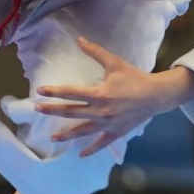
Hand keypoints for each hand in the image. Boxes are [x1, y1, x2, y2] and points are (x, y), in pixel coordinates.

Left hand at [33, 37, 173, 157]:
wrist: (156, 95)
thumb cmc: (135, 77)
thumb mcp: (114, 63)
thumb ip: (95, 52)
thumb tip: (79, 39)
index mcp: (100, 94)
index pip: (71, 93)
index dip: (54, 92)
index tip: (39, 91)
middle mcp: (101, 111)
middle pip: (72, 112)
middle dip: (53, 110)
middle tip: (37, 110)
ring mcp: (108, 124)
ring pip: (83, 131)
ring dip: (67, 135)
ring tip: (52, 138)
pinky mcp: (117, 132)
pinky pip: (101, 143)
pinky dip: (91, 150)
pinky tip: (80, 155)